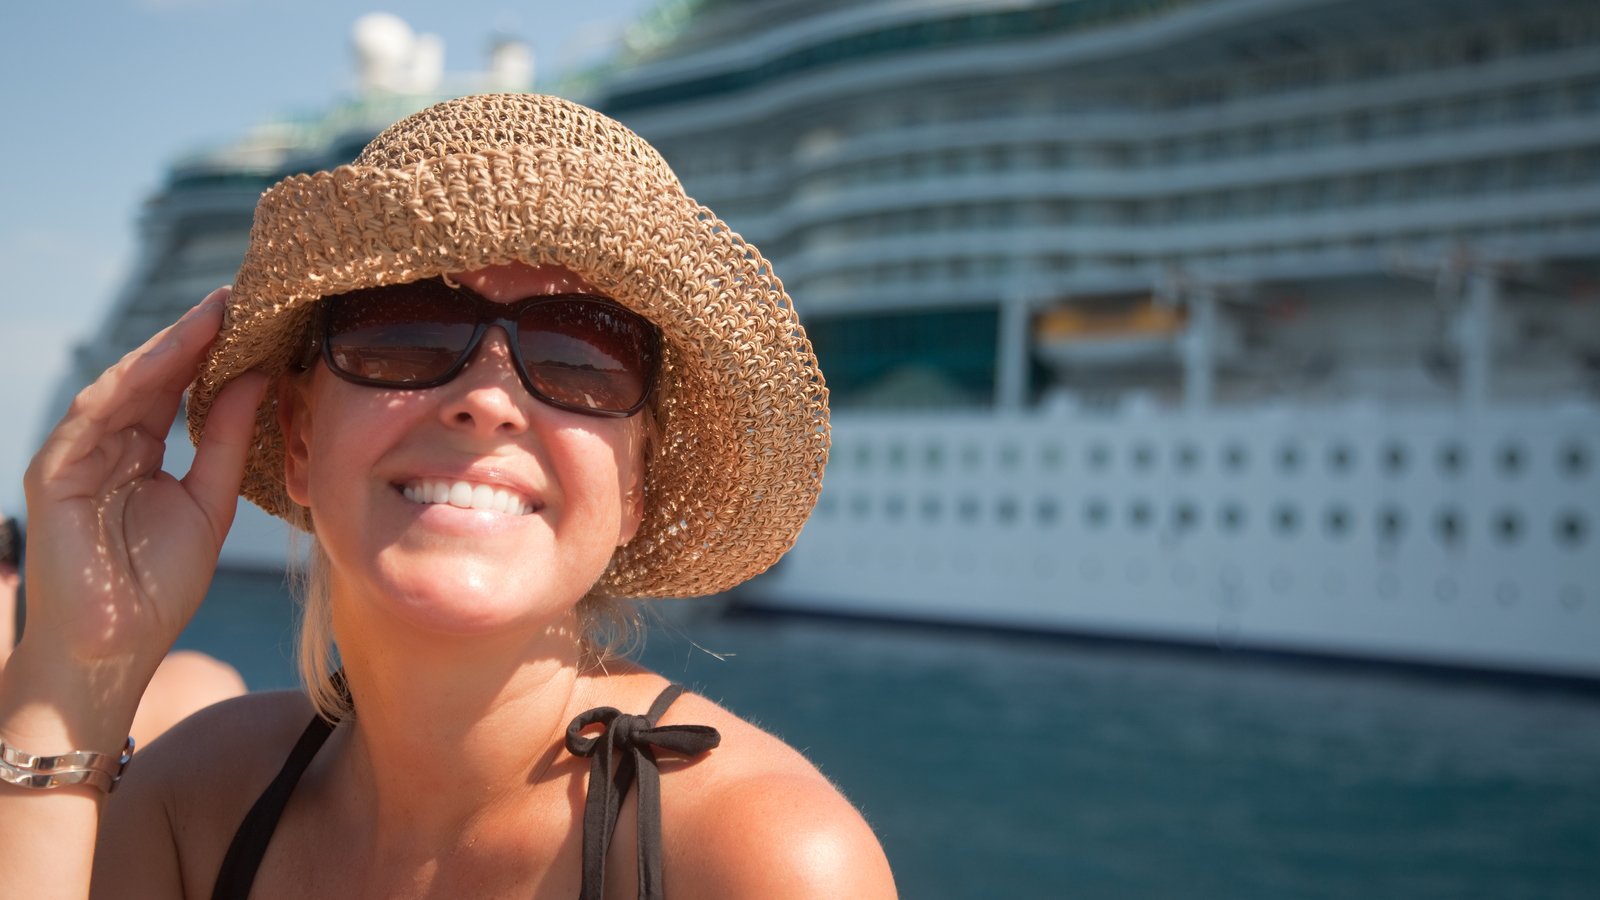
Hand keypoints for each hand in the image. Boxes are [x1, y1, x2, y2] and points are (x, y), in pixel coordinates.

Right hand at [18, 288, 266, 685]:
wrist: (112, 651)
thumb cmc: (158, 587)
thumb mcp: (210, 503)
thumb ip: (227, 440)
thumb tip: (257, 376)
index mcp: (144, 451)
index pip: (180, 389)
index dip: (216, 352)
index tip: (257, 316)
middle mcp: (109, 444)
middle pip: (154, 377)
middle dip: (195, 336)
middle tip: (238, 295)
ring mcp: (78, 455)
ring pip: (123, 386)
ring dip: (167, 348)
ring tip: (212, 315)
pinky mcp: (54, 472)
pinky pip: (92, 416)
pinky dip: (127, 384)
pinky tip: (164, 358)